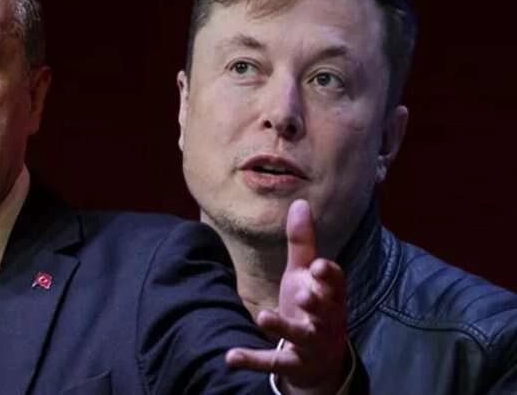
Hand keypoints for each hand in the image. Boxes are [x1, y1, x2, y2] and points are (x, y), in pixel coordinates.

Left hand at [226, 199, 347, 393]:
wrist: (321, 360)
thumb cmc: (313, 305)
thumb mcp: (305, 274)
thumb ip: (303, 242)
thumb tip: (300, 202)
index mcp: (329, 294)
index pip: (335, 283)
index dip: (329, 276)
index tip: (320, 266)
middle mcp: (325, 319)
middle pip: (324, 311)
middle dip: (316, 303)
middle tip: (304, 295)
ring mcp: (310, 343)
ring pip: (299, 335)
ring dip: (282, 326)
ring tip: (262, 316)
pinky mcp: (293, 363)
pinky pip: (273, 362)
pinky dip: (252, 359)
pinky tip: (230, 356)